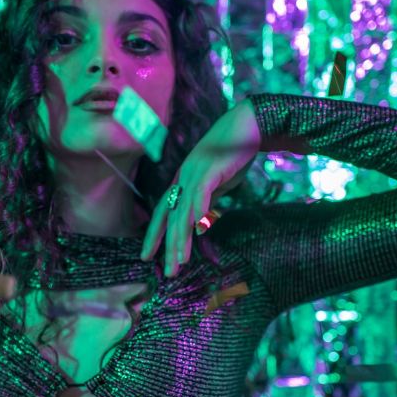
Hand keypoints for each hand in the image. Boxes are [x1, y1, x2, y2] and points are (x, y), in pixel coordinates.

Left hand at [140, 99, 260, 275]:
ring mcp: (195, 172)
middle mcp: (183, 178)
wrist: (249, 124)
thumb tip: (200, 225)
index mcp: (182, 182)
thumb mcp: (216, 185)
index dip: (155, 235)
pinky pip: (201, 191)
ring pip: (184, 211)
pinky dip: (199, 209)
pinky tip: (199, 227)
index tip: (147, 257)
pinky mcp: (211, 167)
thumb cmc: (233, 155)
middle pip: (171, 217)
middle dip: (168, 246)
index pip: (163, 213)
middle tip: (167, 271)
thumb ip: (206, 202)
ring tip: (181, 260)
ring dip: (182, 237)